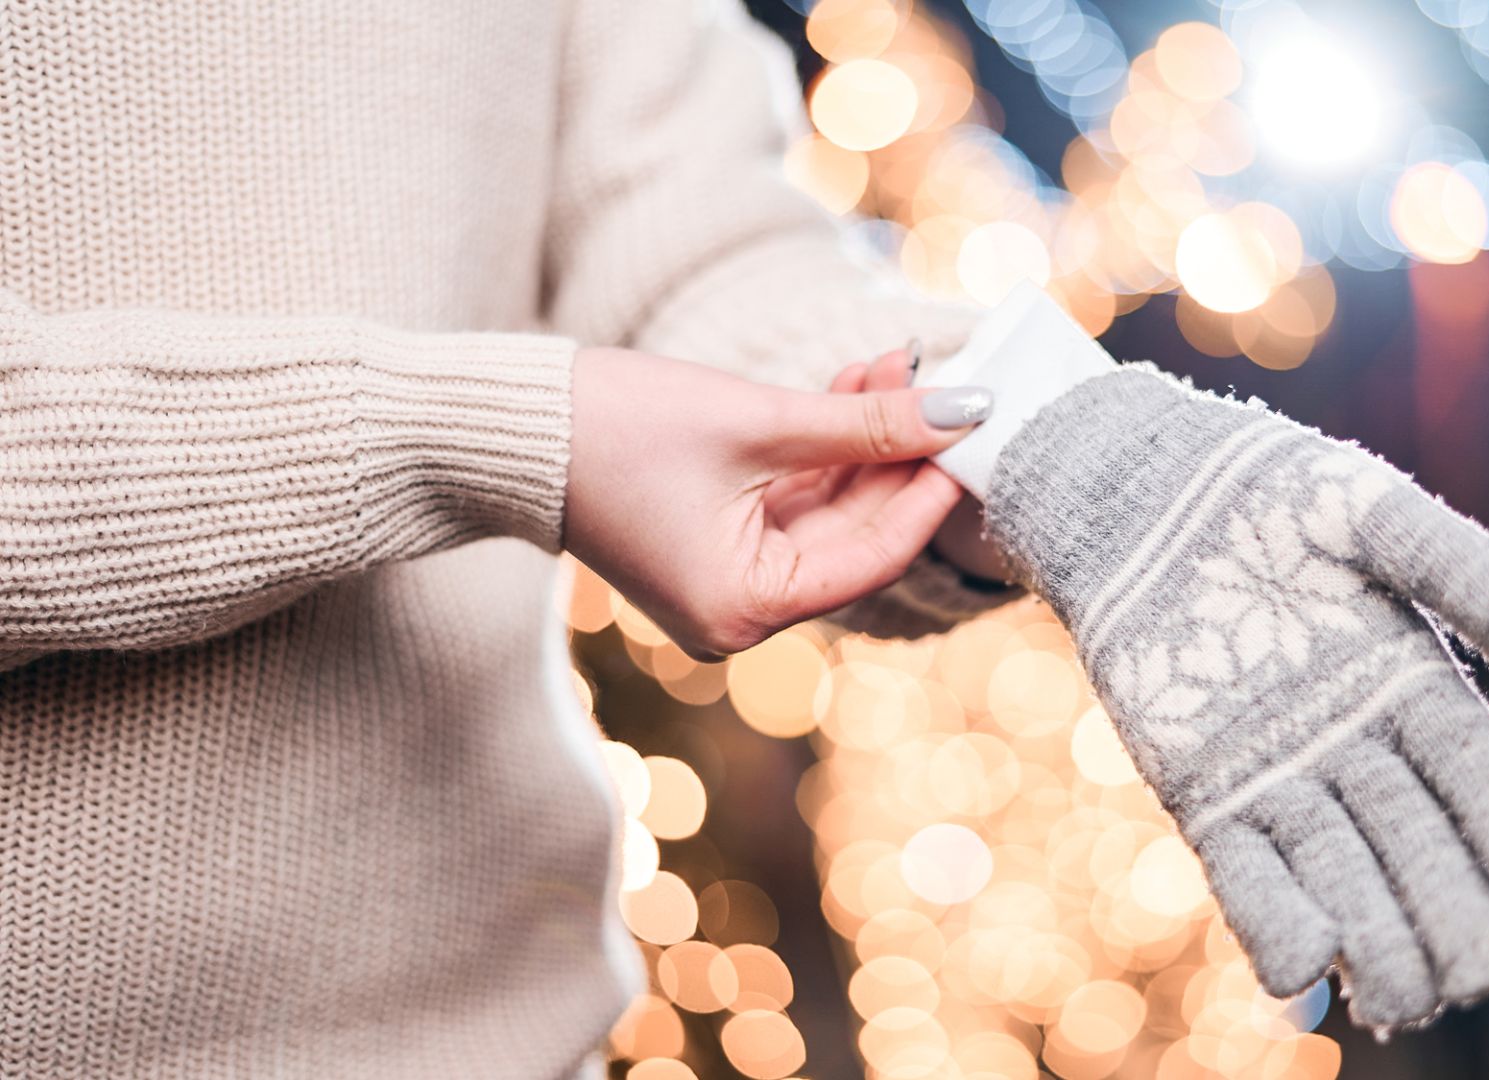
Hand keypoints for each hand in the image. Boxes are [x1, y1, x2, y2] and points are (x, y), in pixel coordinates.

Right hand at [564, 346, 991, 659]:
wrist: (510, 427)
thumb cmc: (615, 429)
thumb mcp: (755, 423)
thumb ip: (866, 424)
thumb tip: (966, 411)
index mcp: (745, 609)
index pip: (873, 555)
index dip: (929, 490)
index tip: (974, 429)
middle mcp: (741, 614)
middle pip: (856, 533)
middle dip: (898, 452)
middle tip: (941, 381)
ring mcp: (729, 582)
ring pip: (829, 509)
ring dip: (865, 438)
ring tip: (897, 363)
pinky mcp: (716, 546)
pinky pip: (793, 500)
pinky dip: (825, 448)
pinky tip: (859, 386)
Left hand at [982, 366, 1488, 1030]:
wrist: (1142, 495)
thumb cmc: (1266, 492)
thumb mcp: (1372, 515)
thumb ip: (1462, 570)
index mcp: (1411, 684)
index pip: (1477, 772)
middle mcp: (1355, 746)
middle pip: (1419, 844)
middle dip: (1455, 911)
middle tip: (1488, 970)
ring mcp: (1280, 776)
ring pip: (1342, 873)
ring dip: (1375, 939)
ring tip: (1406, 999)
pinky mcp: (1205, 794)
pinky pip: (1246, 871)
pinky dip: (1273, 919)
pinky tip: (1301, 968)